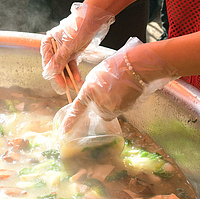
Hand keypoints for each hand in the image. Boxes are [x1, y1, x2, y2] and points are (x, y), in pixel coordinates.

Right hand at [41, 3, 114, 92]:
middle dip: (62, 76)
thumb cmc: (78, 27)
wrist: (92, 19)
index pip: (48, 61)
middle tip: (68, 86)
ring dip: (69, 76)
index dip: (53, 72)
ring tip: (75, 84)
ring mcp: (63, 50)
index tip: (60, 82)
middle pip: (55, 65)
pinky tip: (78, 78)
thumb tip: (53, 71)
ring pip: (64, 66)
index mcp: (48, 42)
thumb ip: (60, 58)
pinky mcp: (72, 52)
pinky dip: (74, 71)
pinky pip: (71, 64)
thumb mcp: (69, 44)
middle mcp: (54, 47)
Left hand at [60, 38, 178, 131]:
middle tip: (112, 89)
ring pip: (109, 112)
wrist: (136, 67)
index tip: (63, 131)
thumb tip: (93, 99)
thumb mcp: (97, 75)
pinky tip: (127, 92)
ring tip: (120, 89)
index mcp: (88, 91)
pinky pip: (120, 111)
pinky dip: (123, 104)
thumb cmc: (117, 66)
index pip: (77, 110)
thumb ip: (91, 89)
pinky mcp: (122, 111)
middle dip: (103, 104)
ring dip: (113, 105)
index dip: (70, 121)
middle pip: (98, 111)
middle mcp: (98, 102)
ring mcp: (111, 108)